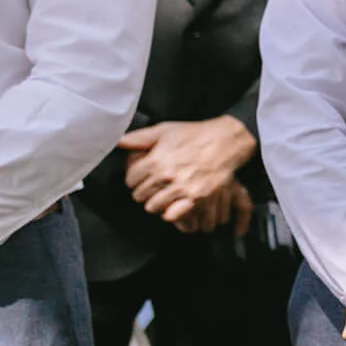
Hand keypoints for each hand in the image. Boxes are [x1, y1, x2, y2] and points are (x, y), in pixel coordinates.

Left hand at [120, 116, 258, 227]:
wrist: (227, 140)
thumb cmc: (195, 134)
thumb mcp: (165, 130)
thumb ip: (139, 137)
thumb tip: (118, 142)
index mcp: (156, 160)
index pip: (130, 180)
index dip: (135, 178)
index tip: (143, 176)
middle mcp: (167, 175)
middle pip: (139, 195)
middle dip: (144, 191)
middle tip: (155, 186)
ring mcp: (183, 188)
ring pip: (153, 207)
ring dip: (157, 202)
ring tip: (165, 195)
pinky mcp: (198, 198)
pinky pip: (173, 216)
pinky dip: (172, 213)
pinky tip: (175, 203)